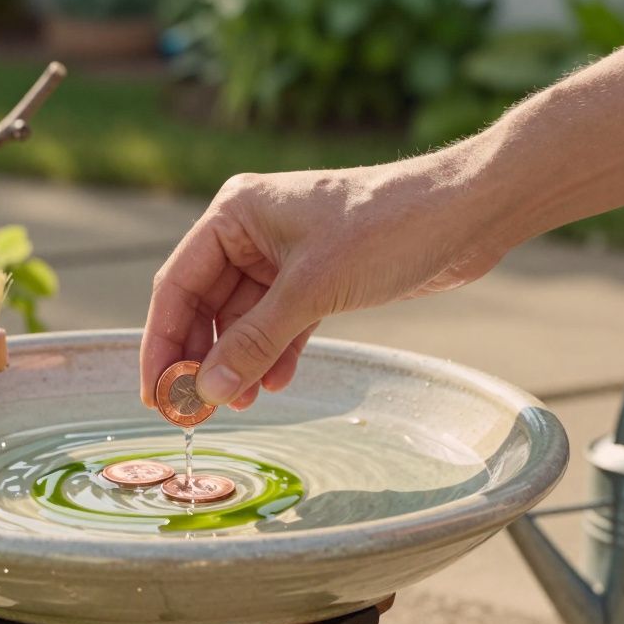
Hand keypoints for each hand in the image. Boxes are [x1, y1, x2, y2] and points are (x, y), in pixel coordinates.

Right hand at [140, 151, 515, 409]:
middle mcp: (252, 231)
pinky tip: (276, 384)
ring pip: (243, 319)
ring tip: (239, 405)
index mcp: (235, 213)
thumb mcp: (312, 290)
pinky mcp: (317, 279)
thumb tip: (208, 390)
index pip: (177, 284)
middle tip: (193, 410)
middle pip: (205, 305)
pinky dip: (275, 354)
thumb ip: (254, 342)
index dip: (163, 342)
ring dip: (239, 362)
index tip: (156, 393)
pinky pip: (280, 323)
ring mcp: (284, 256)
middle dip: (201, 358)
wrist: (467, 213)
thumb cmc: (388, 227)